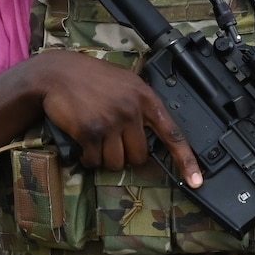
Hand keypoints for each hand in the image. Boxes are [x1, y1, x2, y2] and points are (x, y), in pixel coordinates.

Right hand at [27, 50, 202, 186]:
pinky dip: (88, 159)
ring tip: (96, 141)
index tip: (196, 180)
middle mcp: (131, 110)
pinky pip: (95, 161)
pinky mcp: (90, 132)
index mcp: (145, 98)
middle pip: (140, 156)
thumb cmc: (91, 78)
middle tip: (112, 142)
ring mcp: (111, 122)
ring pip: (117, 162)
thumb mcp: (125, 82)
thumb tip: (152, 134)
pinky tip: (83, 145)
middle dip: (125, 155)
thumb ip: (141, 104)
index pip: (172, 134)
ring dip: (105, 159)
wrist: (57, 73)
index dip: (186, 160)